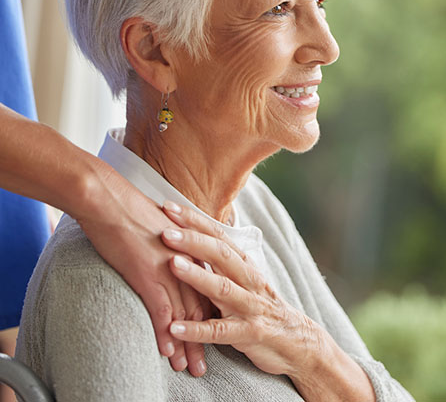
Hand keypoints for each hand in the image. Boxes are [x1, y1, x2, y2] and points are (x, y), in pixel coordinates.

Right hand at [75, 167, 209, 376]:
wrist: (110, 199)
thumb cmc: (129, 210)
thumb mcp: (161, 229)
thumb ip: (171, 248)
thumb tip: (171, 257)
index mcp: (192, 253)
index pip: (206, 292)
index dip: (209, 318)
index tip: (212, 338)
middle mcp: (187, 265)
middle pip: (201, 309)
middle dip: (204, 339)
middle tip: (204, 364)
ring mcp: (170, 271)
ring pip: (185, 315)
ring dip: (187, 345)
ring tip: (189, 368)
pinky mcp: (150, 276)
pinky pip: (161, 311)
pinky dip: (166, 332)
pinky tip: (167, 352)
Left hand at [161, 205, 373, 400]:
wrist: (297, 341)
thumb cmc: (262, 308)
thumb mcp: (245, 280)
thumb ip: (221, 263)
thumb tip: (192, 238)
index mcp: (245, 266)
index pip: (219, 236)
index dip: (195, 221)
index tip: (169, 206)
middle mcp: (249, 282)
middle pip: (222, 256)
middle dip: (194, 241)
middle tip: (166, 231)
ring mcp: (250, 307)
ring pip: (223, 288)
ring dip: (197, 276)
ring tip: (172, 266)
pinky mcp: (248, 334)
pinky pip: (220, 332)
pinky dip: (197, 330)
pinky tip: (175, 327)